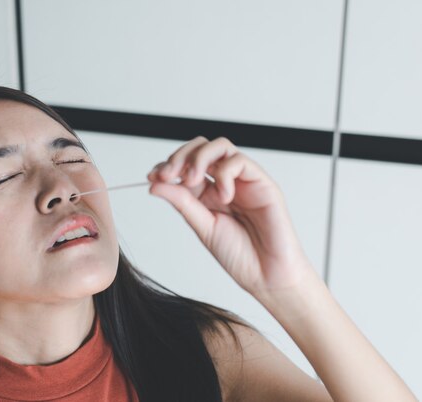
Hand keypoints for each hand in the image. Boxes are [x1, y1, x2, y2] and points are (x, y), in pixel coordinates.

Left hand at [147, 136, 318, 302]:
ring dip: (199, 158)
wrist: (268, 275)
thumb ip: (182, 202)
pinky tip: (224, 196)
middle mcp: (224, 183)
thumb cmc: (240, 256)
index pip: (185, 166)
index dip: (167, 167)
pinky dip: (224, 174)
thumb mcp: (202, 226)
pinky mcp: (261, 181)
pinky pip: (239, 161)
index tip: (153, 177)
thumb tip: (154, 183)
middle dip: (180, 156)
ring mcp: (243, 180)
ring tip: (193, 181)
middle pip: (200, 148)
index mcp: (207, 194)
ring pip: (219, 147)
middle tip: (168, 174)